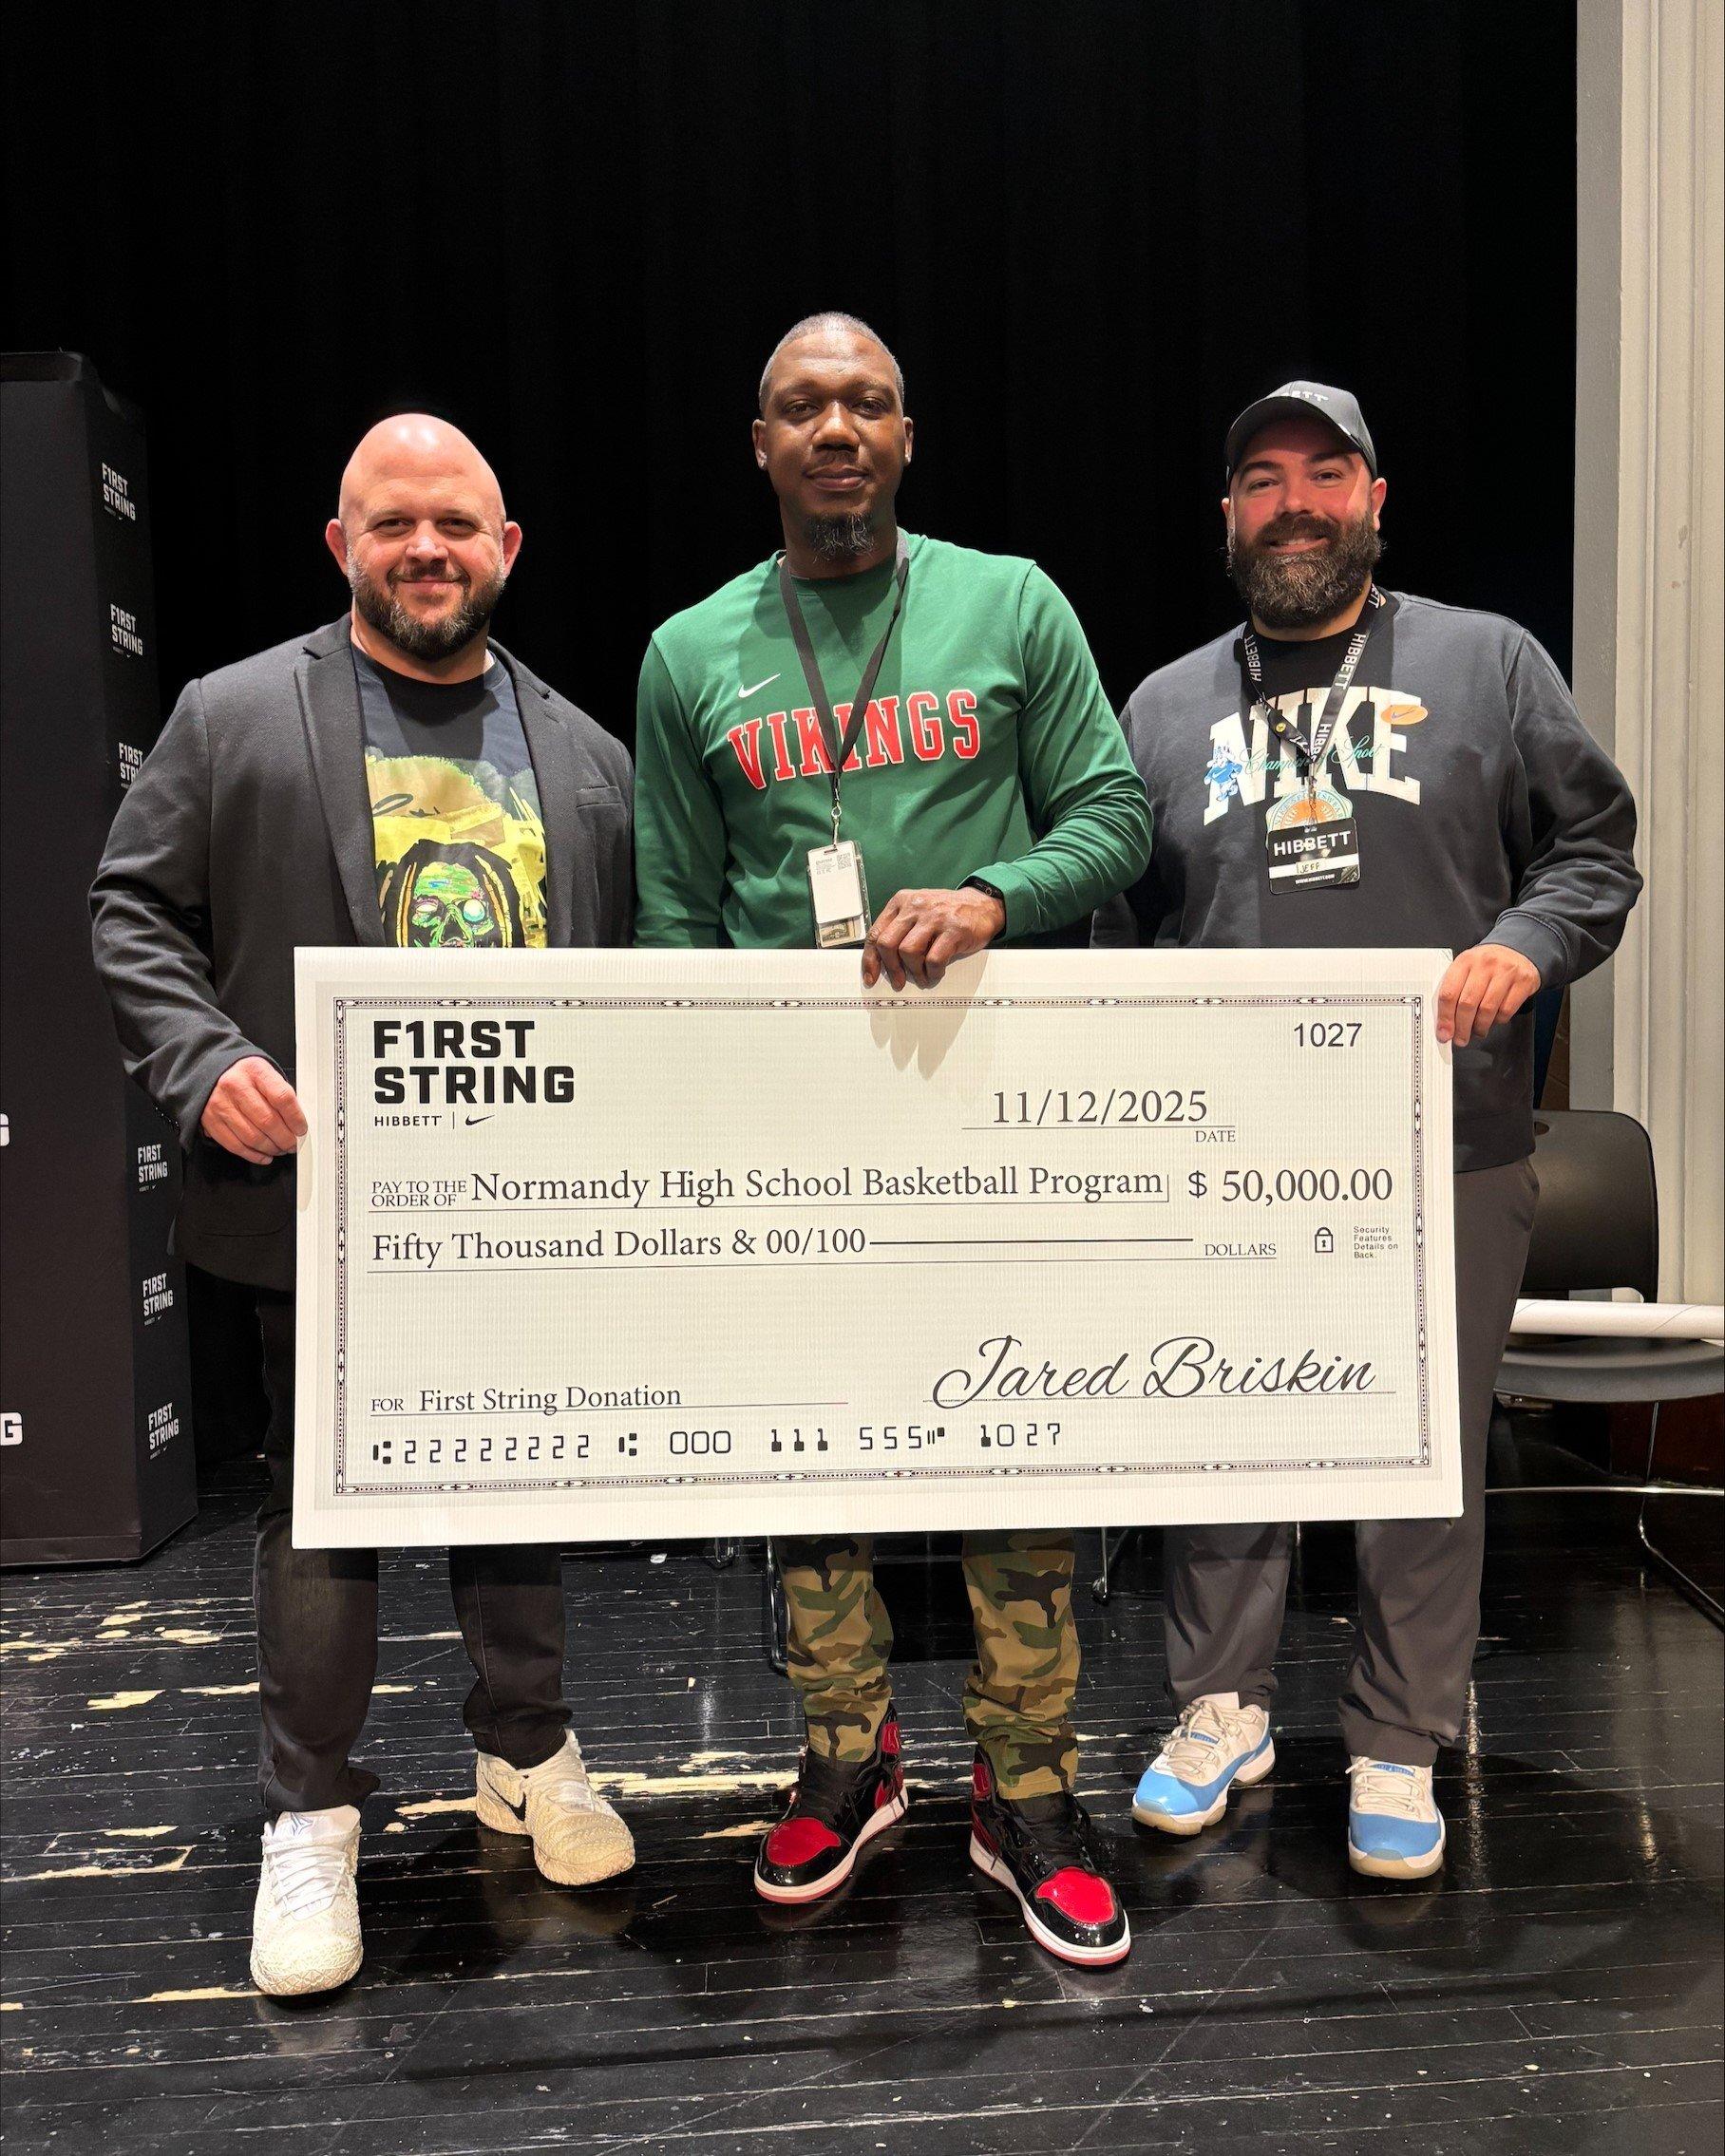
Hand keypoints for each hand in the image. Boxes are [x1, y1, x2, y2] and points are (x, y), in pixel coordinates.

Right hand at [201, 1056, 306, 1164]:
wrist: (212, 1072)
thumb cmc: (245, 1076)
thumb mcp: (266, 1073)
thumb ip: (281, 1094)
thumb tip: (297, 1122)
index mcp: (255, 1071)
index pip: (282, 1098)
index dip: (296, 1118)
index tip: (301, 1129)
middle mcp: (236, 1086)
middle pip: (268, 1121)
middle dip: (285, 1139)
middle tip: (292, 1144)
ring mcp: (221, 1105)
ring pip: (252, 1137)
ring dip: (271, 1148)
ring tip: (279, 1149)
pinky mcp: (211, 1121)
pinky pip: (236, 1145)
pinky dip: (253, 1155)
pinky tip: (264, 1155)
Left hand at [862, 886, 1007, 990]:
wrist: (982, 905)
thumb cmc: (947, 913)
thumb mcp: (918, 912)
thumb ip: (899, 929)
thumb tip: (882, 961)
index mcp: (902, 901)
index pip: (876, 933)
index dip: (870, 959)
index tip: (871, 977)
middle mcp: (916, 906)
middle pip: (887, 943)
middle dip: (891, 968)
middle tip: (898, 981)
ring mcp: (935, 917)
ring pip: (908, 952)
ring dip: (913, 971)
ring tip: (922, 977)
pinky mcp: (954, 930)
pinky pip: (933, 959)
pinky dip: (932, 972)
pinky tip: (936, 972)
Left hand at [1436, 944, 1540, 1047]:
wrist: (1517, 950)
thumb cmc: (1486, 965)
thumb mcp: (1467, 969)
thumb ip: (1455, 991)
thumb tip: (1445, 1024)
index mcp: (1465, 961)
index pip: (1449, 993)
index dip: (1445, 1018)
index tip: (1444, 1033)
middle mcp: (1484, 964)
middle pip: (1467, 1003)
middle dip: (1462, 1027)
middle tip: (1460, 1039)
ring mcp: (1505, 972)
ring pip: (1487, 1009)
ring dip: (1480, 1026)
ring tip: (1477, 1031)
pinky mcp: (1523, 982)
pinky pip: (1507, 1010)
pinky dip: (1498, 1020)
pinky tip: (1494, 1019)